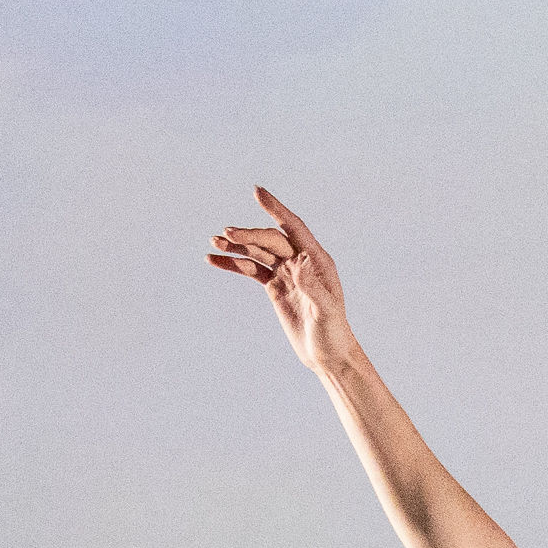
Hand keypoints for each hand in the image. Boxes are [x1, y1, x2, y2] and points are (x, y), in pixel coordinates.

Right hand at [206, 187, 352, 373]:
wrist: (327, 355)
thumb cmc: (333, 333)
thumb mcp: (326, 312)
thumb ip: (314, 288)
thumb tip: (300, 265)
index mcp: (317, 260)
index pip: (293, 227)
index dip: (275, 209)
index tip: (257, 192)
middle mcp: (301, 261)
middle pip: (270, 239)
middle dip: (248, 235)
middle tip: (226, 234)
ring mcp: (285, 272)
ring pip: (257, 252)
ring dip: (236, 246)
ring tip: (214, 242)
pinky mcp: (274, 286)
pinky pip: (251, 269)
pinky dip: (233, 263)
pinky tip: (214, 259)